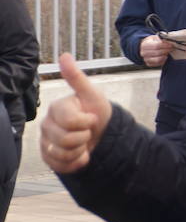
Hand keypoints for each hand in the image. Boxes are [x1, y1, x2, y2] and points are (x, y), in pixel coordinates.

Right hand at [41, 53, 112, 173]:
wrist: (103, 132)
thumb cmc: (97, 111)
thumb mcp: (92, 94)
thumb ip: (77, 77)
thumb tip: (64, 55)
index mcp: (56, 108)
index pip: (70, 122)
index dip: (87, 122)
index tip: (92, 117)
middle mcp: (47, 124)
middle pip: (65, 140)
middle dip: (84, 138)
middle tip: (89, 131)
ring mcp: (46, 141)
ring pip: (60, 154)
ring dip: (80, 151)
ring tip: (85, 142)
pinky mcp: (49, 157)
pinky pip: (59, 166)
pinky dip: (75, 163)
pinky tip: (82, 154)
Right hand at [139, 34, 173, 66]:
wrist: (146, 47)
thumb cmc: (152, 42)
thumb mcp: (155, 38)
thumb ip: (161, 39)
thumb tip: (168, 41)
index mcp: (144, 45)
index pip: (156, 46)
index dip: (165, 46)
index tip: (171, 45)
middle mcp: (143, 53)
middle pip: (157, 53)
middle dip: (166, 51)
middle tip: (171, 49)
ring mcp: (145, 59)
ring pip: (157, 59)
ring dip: (164, 56)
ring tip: (168, 53)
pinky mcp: (148, 64)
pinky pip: (157, 64)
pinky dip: (162, 61)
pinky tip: (165, 57)